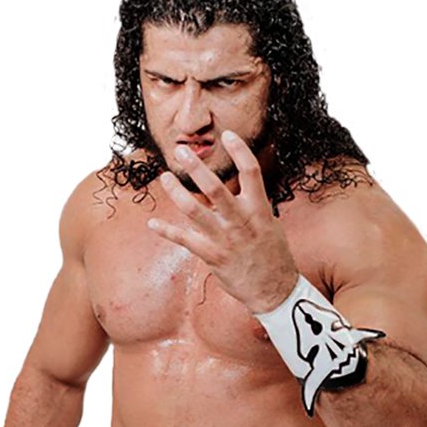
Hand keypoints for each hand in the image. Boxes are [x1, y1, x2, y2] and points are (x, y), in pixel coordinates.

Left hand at [147, 130, 298, 313]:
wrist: (274, 290)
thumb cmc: (273, 256)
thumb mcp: (270, 224)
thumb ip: (253, 205)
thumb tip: (239, 186)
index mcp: (259, 210)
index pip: (251, 172)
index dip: (240, 151)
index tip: (228, 135)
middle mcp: (241, 221)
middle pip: (215, 188)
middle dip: (196, 167)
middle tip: (181, 151)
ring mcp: (225, 239)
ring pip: (194, 211)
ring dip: (176, 192)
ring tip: (163, 178)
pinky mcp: (212, 256)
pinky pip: (184, 240)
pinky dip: (167, 230)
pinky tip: (153, 223)